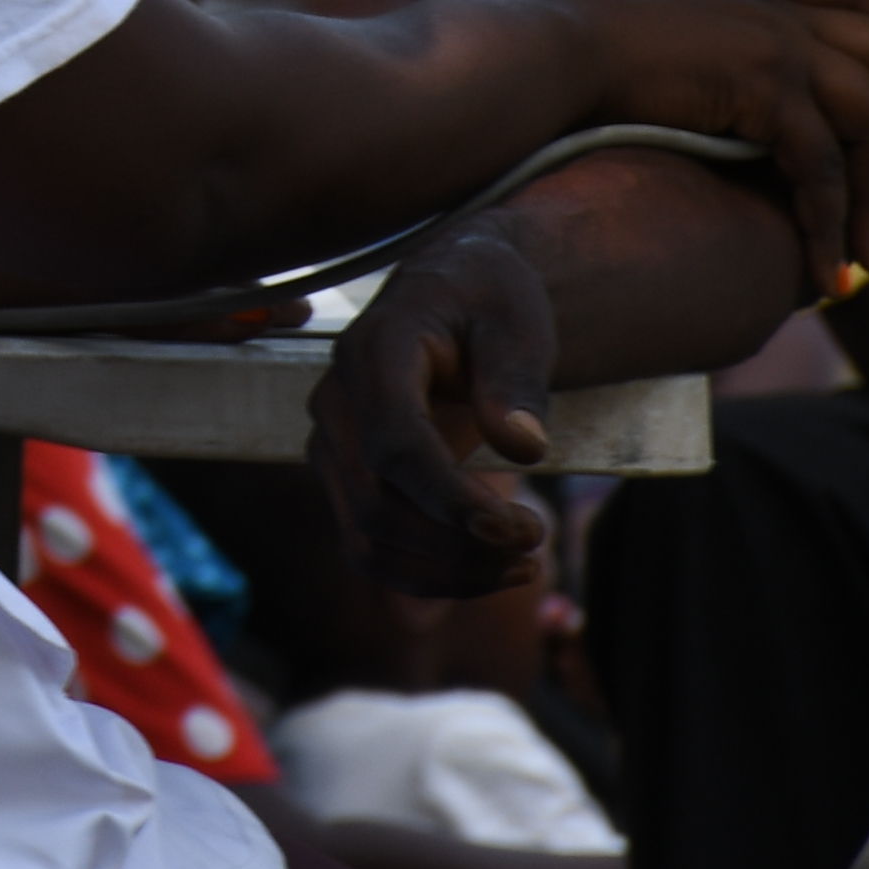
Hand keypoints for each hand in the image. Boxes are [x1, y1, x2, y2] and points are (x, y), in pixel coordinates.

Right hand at [315, 230, 559, 597]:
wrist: (451, 291)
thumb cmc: (486, 297)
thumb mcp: (516, 317)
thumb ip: (516, 377)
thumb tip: (523, 447)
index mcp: (374, 350)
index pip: (394, 442)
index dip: (449, 498)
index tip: (514, 530)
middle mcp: (337, 401)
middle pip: (375, 504)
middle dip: (458, 546)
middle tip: (536, 546)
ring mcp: (332, 444)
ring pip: (367, 539)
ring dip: (446, 573)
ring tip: (523, 566)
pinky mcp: (345, 480)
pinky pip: (370, 548)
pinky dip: (425, 577)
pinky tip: (488, 571)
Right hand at [546, 0, 868, 300]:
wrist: (542, 55)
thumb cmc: (574, 59)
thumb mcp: (662, 43)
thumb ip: (710, 58)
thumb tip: (723, 104)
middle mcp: (776, 7)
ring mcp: (776, 40)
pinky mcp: (763, 83)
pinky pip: (822, 163)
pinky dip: (830, 222)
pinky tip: (824, 267)